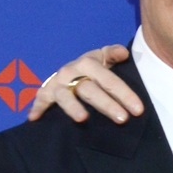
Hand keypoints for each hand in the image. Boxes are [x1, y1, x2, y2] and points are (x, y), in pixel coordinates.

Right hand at [28, 44, 142, 123]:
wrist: (71, 70)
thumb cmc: (92, 67)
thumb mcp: (103, 58)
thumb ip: (113, 54)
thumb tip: (124, 53)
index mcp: (88, 63)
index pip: (109, 80)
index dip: (125, 94)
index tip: (138, 110)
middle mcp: (71, 72)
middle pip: (90, 89)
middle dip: (107, 104)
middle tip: (122, 119)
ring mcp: (57, 83)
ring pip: (66, 96)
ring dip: (73, 107)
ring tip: (83, 119)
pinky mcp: (46, 92)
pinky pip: (40, 99)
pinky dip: (37, 108)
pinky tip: (35, 118)